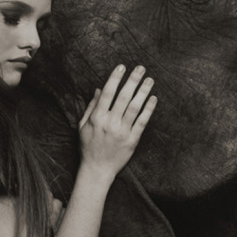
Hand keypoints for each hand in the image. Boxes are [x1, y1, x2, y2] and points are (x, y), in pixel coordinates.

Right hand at [78, 65, 156, 180]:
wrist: (97, 169)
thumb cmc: (88, 146)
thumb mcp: (83, 125)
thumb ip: (91, 106)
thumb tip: (99, 88)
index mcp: (97, 118)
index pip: (107, 93)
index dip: (115, 79)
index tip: (122, 66)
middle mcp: (110, 123)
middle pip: (124, 97)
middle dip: (133, 80)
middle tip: (141, 68)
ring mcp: (122, 132)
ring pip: (135, 107)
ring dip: (143, 92)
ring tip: (150, 80)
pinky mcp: (132, 140)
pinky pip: (142, 122)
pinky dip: (148, 109)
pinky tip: (153, 98)